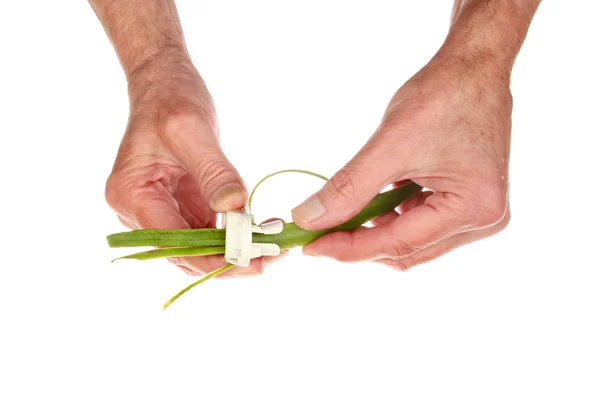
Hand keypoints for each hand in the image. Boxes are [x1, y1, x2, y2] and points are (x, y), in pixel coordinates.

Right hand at [105, 57, 262, 276]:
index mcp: (131, 193)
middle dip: (226, 259)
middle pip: (183, 251)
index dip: (210, 257)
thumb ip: (214, 171)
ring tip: (272, 248)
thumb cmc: (170, 98)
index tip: (250, 263)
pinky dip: (232, 235)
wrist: (164, 82)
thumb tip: (235, 207)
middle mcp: (140, 209)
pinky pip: (205, 229)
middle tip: (270, 259)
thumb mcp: (192, 129)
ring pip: (196, 246)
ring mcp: (160, 208)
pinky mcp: (180, 204)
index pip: (171, 241)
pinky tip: (261, 231)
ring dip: (232, 250)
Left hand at [291, 54, 511, 270]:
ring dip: (376, 230)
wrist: (474, 66)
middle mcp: (484, 219)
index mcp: (473, 208)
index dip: (349, 249)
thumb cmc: (442, 95)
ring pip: (413, 242)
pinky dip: (393, 217)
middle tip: (318, 233)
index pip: (399, 244)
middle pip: (408, 251)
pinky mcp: (469, 202)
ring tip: (345, 210)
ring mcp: (480, 213)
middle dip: (361, 243)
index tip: (311, 246)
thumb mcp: (389, 144)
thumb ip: (348, 188)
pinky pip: (423, 224)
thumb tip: (308, 219)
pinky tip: (376, 198)